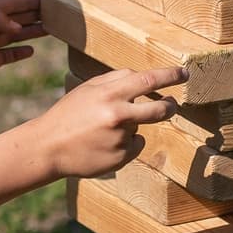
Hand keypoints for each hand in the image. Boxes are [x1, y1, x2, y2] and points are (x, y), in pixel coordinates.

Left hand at [0, 0, 45, 94]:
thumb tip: (19, 27)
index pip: (15, 3)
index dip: (32, 0)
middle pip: (19, 17)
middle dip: (38, 14)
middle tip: (60, 13)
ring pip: (17, 35)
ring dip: (33, 31)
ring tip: (52, 29)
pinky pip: (9, 55)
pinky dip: (20, 53)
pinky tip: (32, 50)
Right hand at [38, 66, 186, 179]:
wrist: (48, 147)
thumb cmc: (69, 113)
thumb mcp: (89, 89)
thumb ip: (116, 80)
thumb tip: (144, 77)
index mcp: (110, 94)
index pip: (149, 80)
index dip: (170, 75)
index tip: (184, 73)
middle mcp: (119, 116)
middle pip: (160, 109)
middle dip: (170, 106)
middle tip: (171, 104)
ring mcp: (121, 139)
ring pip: (141, 128)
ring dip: (131, 127)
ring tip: (104, 131)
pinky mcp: (120, 158)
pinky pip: (134, 147)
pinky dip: (125, 145)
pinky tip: (104, 145)